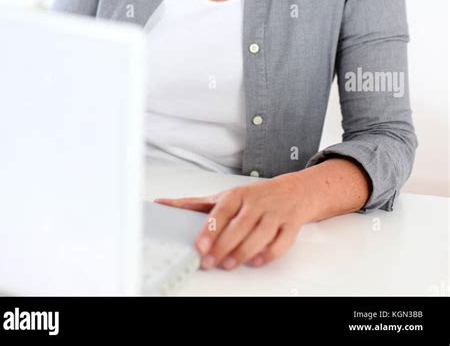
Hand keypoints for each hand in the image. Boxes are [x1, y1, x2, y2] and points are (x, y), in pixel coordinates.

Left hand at [154, 173, 309, 270]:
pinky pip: (281, 243)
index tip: (200, 245)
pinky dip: (268, 254)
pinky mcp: (290, 226)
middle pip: (240, 226)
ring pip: (260, 235)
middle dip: (224, 246)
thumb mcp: (225, 196)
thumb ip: (195, 204)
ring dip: (244, 252)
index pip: (222, 211)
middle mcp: (256, 203)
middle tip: (210, 261)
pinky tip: (256, 260)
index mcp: (238, 195)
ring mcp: (275, 214)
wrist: (293, 191)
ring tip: (229, 264)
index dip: (211, 229)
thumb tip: (163, 204)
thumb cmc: (254, 196)